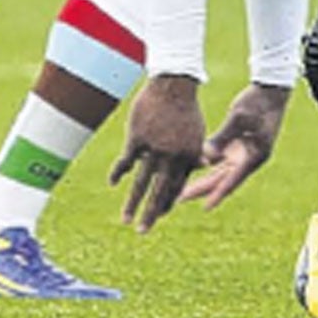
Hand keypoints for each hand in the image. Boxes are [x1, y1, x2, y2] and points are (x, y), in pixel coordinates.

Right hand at [110, 74, 206, 233]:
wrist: (173, 85)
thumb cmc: (187, 107)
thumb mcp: (198, 133)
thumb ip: (197, 151)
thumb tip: (205, 165)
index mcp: (187, 158)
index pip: (176, 187)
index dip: (166, 202)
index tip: (159, 216)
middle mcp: (171, 158)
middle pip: (158, 192)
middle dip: (150, 214)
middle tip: (142, 232)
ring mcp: (153, 149)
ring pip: (140, 182)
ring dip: (132, 203)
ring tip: (125, 220)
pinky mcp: (137, 138)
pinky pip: (126, 161)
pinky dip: (118, 173)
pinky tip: (112, 184)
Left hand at [180, 83, 289, 211]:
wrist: (270, 92)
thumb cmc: (256, 103)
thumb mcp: (238, 118)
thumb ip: (223, 138)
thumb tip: (206, 157)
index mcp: (254, 157)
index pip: (232, 180)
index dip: (218, 194)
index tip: (205, 207)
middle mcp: (248, 160)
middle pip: (222, 180)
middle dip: (202, 191)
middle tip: (179, 200)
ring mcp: (243, 154)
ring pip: (219, 173)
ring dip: (202, 182)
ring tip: (181, 192)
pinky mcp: (237, 146)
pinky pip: (219, 162)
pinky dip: (205, 167)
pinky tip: (189, 171)